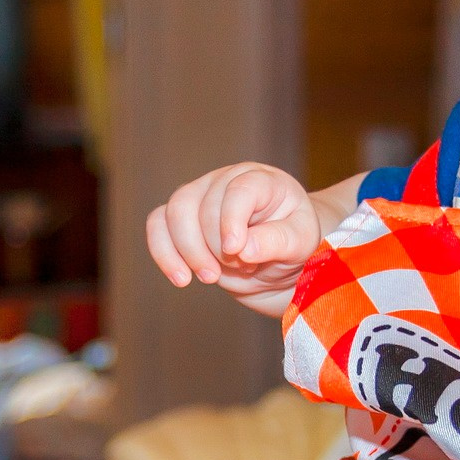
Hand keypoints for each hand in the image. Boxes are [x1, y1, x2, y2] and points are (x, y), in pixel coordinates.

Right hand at [146, 163, 325, 315]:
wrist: (284, 262)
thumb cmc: (298, 245)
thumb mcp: (302, 243)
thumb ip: (277, 241)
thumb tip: (244, 248)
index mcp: (261, 180)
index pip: (238, 190)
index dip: (231, 220)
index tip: (236, 251)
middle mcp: (226, 181)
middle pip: (200, 204)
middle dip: (214, 245)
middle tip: (242, 269)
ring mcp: (200, 197)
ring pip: (174, 212)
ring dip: (188, 250)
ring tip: (211, 277)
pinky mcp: (183, 221)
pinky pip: (158, 226)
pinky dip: (163, 253)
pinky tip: (181, 279)